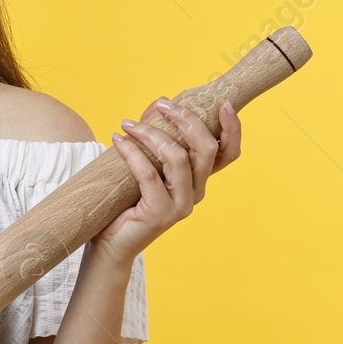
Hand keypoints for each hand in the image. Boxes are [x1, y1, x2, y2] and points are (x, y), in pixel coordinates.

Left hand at [89, 96, 241, 268]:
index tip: (222, 103)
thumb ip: (157, 134)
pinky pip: (149, 174)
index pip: (228, 154)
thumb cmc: (126, 200)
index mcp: (198, 180)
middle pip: (207, 149)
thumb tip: (161, 100)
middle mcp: (196, 192)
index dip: (232, 129)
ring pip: (178, 158)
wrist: (110, 243)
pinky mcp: (160, 213)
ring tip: (128, 124)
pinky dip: (132, 152)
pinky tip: (118, 141)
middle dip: (187, 120)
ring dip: (152, 133)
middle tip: (163, 105)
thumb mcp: (146, 161)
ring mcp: (181, 206)